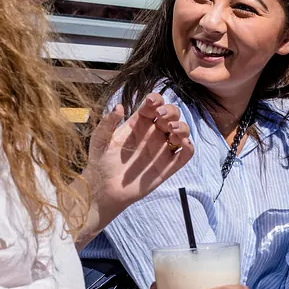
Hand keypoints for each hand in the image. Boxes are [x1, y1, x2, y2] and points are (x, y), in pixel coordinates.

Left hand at [84, 93, 194, 225]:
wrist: (103, 188)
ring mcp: (161, 149)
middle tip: (161, 117)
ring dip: (182, 127)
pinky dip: (189, 147)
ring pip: (181, 132)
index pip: (153, 105)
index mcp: (138, 123)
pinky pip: (184, 155)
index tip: (151, 102)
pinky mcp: (167, 166)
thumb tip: (119, 106)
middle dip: (170, 111)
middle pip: (171, 115)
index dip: (156, 100)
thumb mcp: (99, 139)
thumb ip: (108, 122)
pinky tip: (183, 143)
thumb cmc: (100, 162)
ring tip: (172, 130)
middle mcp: (152, 133)